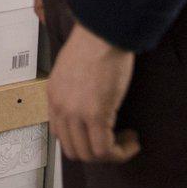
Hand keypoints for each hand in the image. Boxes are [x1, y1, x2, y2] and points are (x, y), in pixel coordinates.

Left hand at [49, 24, 140, 163]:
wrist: (103, 32)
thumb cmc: (94, 44)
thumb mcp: (74, 69)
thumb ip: (75, 91)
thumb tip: (90, 104)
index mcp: (53, 96)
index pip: (60, 135)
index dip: (83, 141)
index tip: (101, 135)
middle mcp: (60, 108)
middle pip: (74, 150)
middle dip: (97, 152)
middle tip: (117, 141)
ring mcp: (75, 113)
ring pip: (89, 154)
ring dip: (111, 154)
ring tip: (128, 140)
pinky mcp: (95, 114)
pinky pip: (105, 149)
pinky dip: (121, 152)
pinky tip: (133, 140)